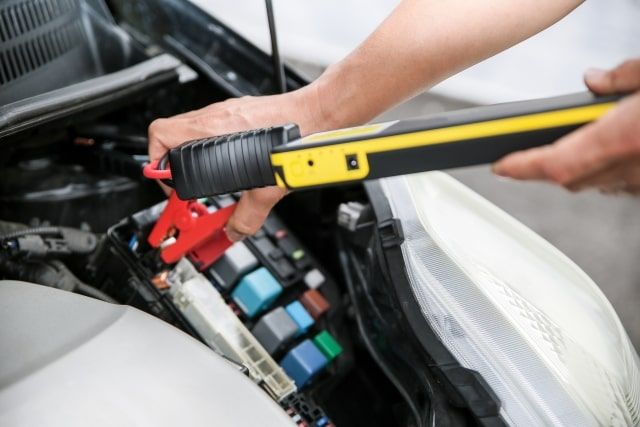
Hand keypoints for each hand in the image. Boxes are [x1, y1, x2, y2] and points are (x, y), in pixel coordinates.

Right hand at [148, 85, 329, 240]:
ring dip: (188, 153)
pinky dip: (207, 145)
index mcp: (211, 130)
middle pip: (170, 135)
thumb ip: (247, 216)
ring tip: (198, 175)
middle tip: (180, 185)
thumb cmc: (295, 139)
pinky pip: (210, 127)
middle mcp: (214, 116)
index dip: (157, 164)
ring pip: (189, 130)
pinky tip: (224, 161)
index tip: (168, 186)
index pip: (160, 136)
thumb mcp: (268, 188)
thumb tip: (234, 232)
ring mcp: (226, 111)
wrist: (317, 114)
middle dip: (170, 163)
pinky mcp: (239, 112)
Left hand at [493, 58, 639, 193]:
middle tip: (521, 155)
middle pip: (571, 178)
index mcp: (625, 139)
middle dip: (544, 166)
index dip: (522, 167)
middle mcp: (631, 169)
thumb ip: (622, 77)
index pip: (556, 163)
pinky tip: (610, 151)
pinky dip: (607, 168)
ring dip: (577, 167)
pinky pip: (622, 182)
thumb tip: (592, 80)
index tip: (499, 167)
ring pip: (596, 183)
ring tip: (564, 146)